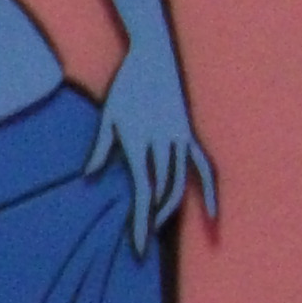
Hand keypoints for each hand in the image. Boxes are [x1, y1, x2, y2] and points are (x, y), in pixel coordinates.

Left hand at [88, 41, 218, 254]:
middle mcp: (165, 145)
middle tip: (141, 244)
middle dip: (153, 220)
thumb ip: (101, 148)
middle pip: (163, 193)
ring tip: (158, 228)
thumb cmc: (125, 86)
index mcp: (141, 144)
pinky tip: (212, 213)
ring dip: (170, 208)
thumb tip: (89, 176)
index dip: (141, 222)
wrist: (153, 56)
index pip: (144, 193)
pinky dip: (210, 190)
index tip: (138, 246)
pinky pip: (204, 166)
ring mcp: (181, 139)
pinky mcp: (189, 134)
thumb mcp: (108, 117)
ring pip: (181, 183)